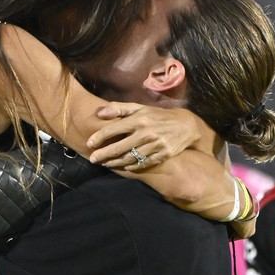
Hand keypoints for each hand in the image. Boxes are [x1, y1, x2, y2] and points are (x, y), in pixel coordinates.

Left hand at [87, 104, 210, 169]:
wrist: (185, 125)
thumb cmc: (158, 116)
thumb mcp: (140, 107)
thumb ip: (119, 109)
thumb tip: (99, 113)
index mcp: (139, 119)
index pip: (113, 129)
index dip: (99, 137)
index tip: (89, 144)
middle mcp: (146, 133)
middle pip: (119, 147)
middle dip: (103, 155)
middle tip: (93, 159)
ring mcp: (155, 145)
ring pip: (130, 158)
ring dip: (115, 162)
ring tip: (105, 164)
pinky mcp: (163, 155)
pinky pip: (143, 164)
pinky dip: (132, 166)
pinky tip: (124, 167)